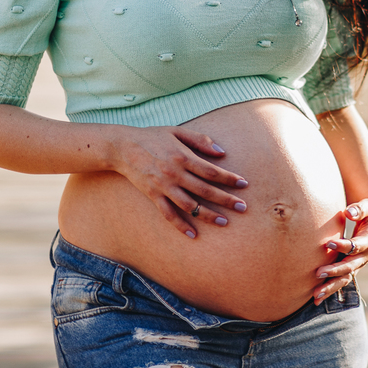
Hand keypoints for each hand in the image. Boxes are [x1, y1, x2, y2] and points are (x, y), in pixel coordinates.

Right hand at [110, 126, 249, 237]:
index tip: (244, 184)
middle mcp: (174, 173)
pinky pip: (168, 214)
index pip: (211, 171)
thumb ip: (200, 140)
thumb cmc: (153, 137)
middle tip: (243, 207)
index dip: (228, 178)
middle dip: (226, 199)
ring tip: (225, 222)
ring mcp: (163, 186)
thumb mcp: (177, 132)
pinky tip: (193, 235)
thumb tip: (222, 153)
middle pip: (205, 190)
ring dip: (208, 215)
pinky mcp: (153, 195)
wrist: (123, 147)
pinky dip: (181, 225)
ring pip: (190, 205)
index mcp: (182, 156)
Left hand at [313, 198, 367, 304]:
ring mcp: (359, 264)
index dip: (344, 245)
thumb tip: (348, 212)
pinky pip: (341, 281)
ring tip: (316, 294)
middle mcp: (365, 256)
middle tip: (318, 273)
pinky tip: (316, 299)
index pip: (356, 245)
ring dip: (331, 287)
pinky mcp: (352, 268)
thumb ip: (359, 208)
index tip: (328, 242)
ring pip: (345, 279)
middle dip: (335, 271)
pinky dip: (330, 290)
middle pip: (350, 266)